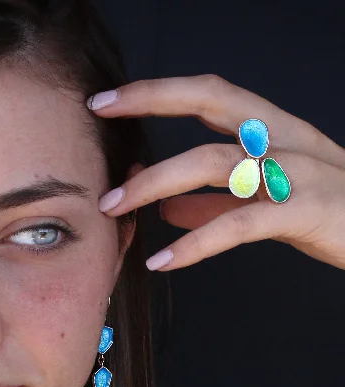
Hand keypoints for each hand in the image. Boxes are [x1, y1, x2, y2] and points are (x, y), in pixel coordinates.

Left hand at [86, 75, 344, 271]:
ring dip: (156, 182)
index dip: (158, 91)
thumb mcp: (266, 199)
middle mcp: (284, 139)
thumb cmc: (328, 211)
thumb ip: (214, 203)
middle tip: (97, 115)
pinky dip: (196, 243)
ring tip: (113, 206)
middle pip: (213, 102)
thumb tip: (165, 211)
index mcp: (272, 131)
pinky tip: (162, 262)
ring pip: (216, 161)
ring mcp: (297, 171)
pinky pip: (241, 224)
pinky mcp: (306, 212)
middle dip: (153, 100)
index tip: (108, 100)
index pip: (209, 95)